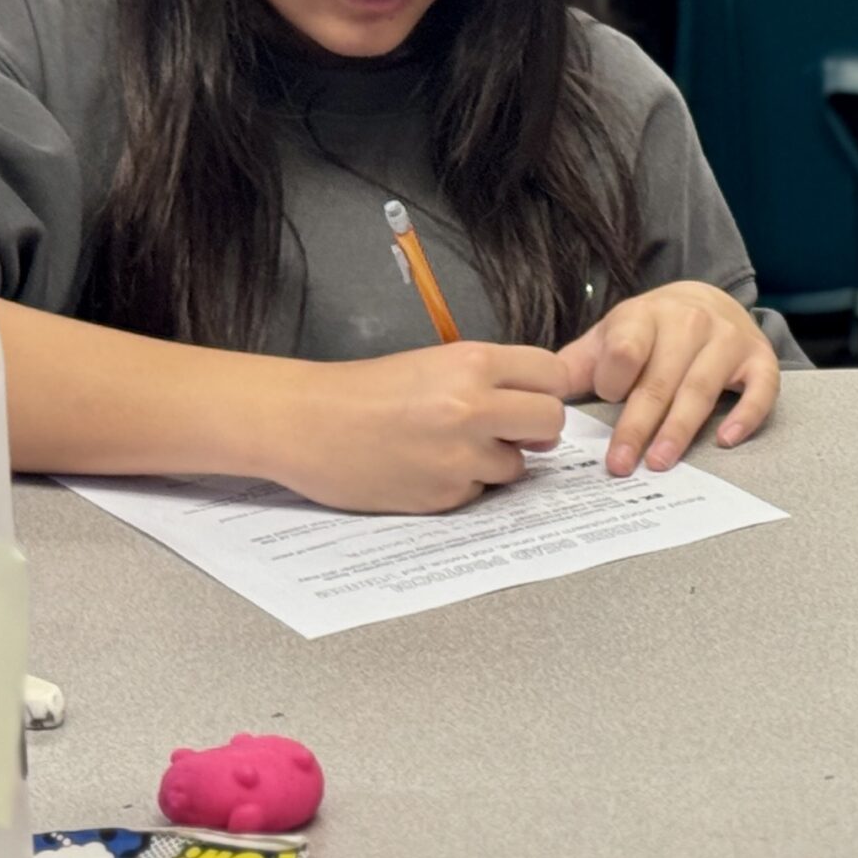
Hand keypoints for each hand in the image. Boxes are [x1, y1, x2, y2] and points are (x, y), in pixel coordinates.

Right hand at [284, 342, 575, 513]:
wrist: (307, 423)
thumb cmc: (365, 391)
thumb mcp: (434, 364)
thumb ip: (490, 383)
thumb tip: (539, 418)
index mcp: (472, 363)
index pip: (551, 375)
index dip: (544, 390)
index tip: (530, 399)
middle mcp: (474, 407)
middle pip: (550, 421)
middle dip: (535, 431)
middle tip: (507, 432)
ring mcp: (461, 455)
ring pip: (517, 466)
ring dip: (495, 462)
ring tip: (448, 449)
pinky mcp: (444, 494)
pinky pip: (478, 492)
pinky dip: (461, 485)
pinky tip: (426, 469)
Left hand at [556, 282, 780, 476]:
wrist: (708, 299)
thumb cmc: (650, 331)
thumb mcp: (611, 337)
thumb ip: (578, 365)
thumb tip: (544, 397)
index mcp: (644, 315)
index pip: (625, 349)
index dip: (612, 379)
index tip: (604, 400)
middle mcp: (689, 322)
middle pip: (659, 379)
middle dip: (637, 426)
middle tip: (619, 465)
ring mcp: (728, 339)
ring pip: (702, 388)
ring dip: (679, 429)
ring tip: (659, 463)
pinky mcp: (760, 359)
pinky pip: (760, 389)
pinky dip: (746, 416)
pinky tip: (726, 441)